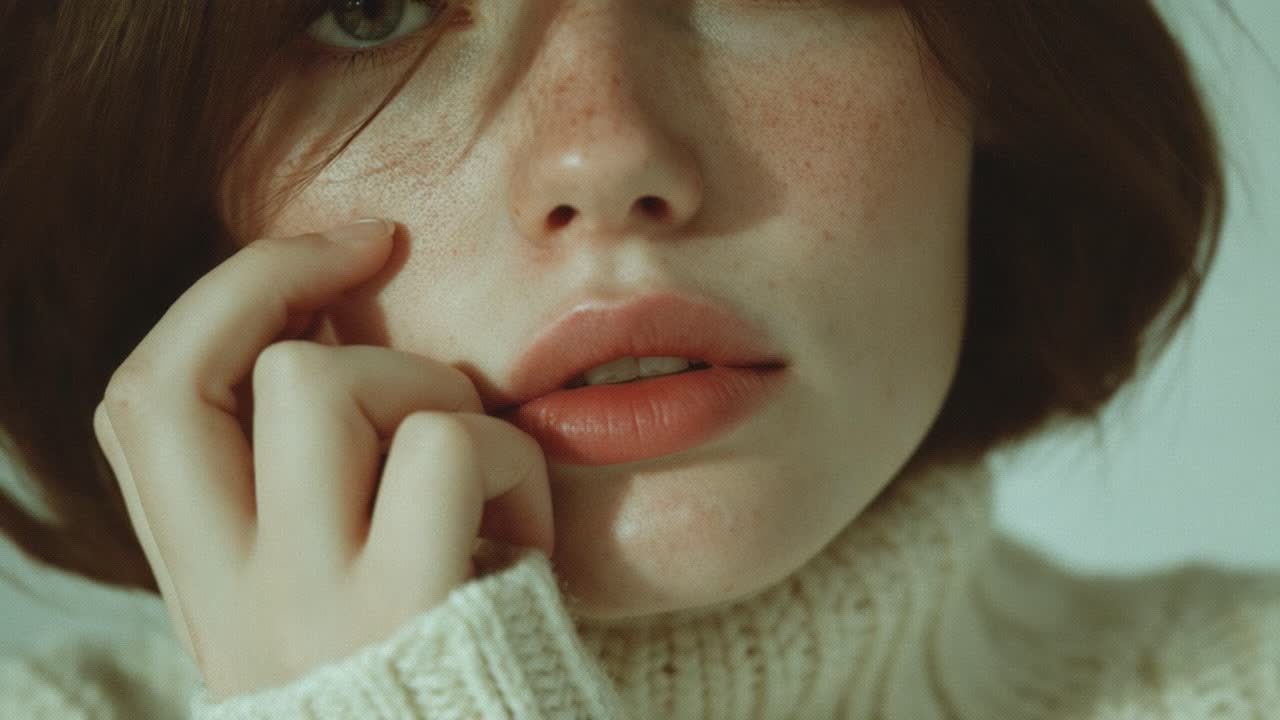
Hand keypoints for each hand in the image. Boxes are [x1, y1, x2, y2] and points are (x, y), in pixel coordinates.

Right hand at [91, 220, 553, 699]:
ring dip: (429, 385)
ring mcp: (311, 607)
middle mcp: (235, 601)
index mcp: (213, 587)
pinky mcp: (405, 609)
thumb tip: (331, 328)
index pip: (142, 404)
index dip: (222, 303)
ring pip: (321, 384)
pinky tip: (523, 529)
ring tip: (480, 466)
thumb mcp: (341, 598)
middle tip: (383, 257)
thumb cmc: (449, 678)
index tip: (324, 256)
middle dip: (284, 280)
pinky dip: (506, 459)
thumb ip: (305, 496)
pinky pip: (442, 445)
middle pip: (188, 373)